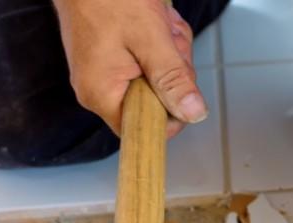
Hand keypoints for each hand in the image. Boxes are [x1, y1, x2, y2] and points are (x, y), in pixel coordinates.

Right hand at [53, 0, 205, 136]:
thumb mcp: (150, 39)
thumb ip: (172, 79)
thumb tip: (193, 114)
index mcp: (102, 94)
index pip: (144, 130)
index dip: (171, 112)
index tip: (180, 83)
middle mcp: (99, 89)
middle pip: (157, 101)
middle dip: (173, 69)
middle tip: (167, 40)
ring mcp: (106, 73)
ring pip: (158, 77)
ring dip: (169, 51)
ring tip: (159, 24)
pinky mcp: (112, 58)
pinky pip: (149, 61)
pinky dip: (160, 42)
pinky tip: (156, 22)